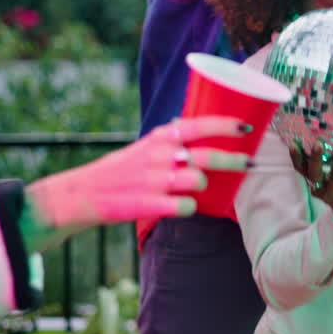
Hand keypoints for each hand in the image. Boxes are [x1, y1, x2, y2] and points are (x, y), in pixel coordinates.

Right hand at [22, 116, 252, 249]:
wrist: (82, 194)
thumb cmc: (120, 170)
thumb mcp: (144, 146)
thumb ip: (171, 140)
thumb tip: (199, 128)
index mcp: (159, 138)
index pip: (198, 125)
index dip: (225, 125)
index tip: (246, 127)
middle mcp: (159, 156)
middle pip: (207, 155)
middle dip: (234, 160)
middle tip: (250, 163)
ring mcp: (154, 180)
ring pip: (198, 181)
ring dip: (203, 186)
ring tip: (196, 189)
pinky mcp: (148, 204)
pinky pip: (186, 207)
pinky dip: (189, 208)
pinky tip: (184, 207)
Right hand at [290, 144, 332, 238]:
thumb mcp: (330, 170)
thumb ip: (329, 156)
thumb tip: (332, 129)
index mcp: (313, 180)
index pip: (300, 168)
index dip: (295, 156)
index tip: (293, 142)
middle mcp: (320, 187)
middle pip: (314, 174)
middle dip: (315, 159)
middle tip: (317, 144)